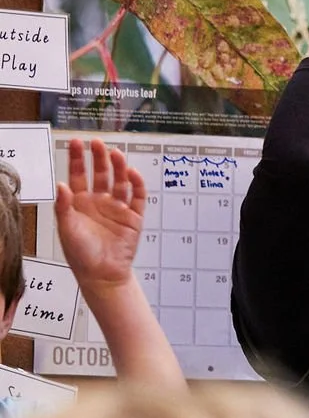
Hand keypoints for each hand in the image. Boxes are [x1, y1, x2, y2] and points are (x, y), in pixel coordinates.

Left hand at [54, 140, 146, 293]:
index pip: (79, 175)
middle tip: (98, 143)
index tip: (77, 143)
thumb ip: (64, 206)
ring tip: (116, 154)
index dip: (78, 159)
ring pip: (119, 182)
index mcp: (80, 202)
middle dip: (99, 158)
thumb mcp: (66, 228)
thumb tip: (61, 184)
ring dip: (118, 167)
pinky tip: (132, 174)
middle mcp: (99, 201)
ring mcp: (117, 208)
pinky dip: (137, 185)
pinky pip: (137, 197)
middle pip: (100, 174)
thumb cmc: (80, 253)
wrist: (102, 274)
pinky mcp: (133, 217)